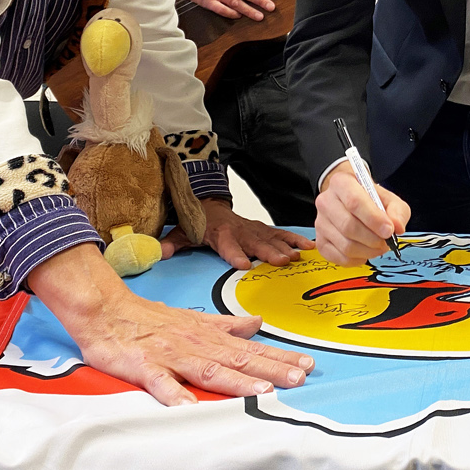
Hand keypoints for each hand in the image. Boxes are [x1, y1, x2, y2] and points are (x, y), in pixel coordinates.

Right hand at [27, 243, 312, 405]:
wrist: (106, 310)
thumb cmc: (150, 319)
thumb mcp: (194, 320)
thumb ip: (227, 325)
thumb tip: (258, 324)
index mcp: (208, 336)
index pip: (250, 349)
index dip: (279, 358)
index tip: (307, 365)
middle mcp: (196, 345)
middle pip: (238, 359)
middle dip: (271, 369)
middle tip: (300, 377)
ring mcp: (170, 355)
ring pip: (208, 369)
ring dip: (236, 380)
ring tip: (262, 392)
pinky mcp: (143, 366)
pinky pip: (159, 382)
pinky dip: (173, 393)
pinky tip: (188, 406)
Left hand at [161, 198, 311, 269]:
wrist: (208, 204)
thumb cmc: (198, 223)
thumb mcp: (183, 232)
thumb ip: (174, 243)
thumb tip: (161, 252)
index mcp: (220, 233)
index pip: (227, 245)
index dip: (235, 254)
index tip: (243, 264)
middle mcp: (240, 230)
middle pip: (255, 242)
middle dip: (269, 251)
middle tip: (282, 261)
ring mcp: (253, 229)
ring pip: (271, 238)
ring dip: (285, 247)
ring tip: (299, 256)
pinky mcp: (262, 229)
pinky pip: (280, 233)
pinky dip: (295, 239)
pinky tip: (309, 246)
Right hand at [314, 161, 409, 265]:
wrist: (349, 200)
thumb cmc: (369, 199)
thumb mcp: (389, 198)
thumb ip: (397, 211)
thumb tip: (397, 228)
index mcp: (341, 183)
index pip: (355, 202)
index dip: (374, 219)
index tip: (389, 230)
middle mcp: (326, 202)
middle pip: (349, 226)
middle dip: (373, 239)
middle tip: (386, 242)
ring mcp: (320, 223)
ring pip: (345, 245)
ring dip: (368, 251)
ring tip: (378, 246)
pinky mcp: (320, 241)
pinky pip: (339, 258)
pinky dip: (357, 260)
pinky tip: (365, 252)